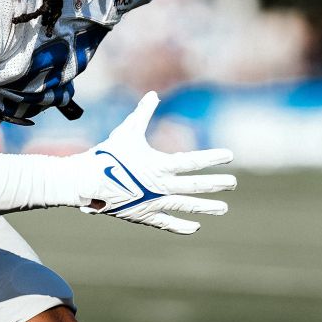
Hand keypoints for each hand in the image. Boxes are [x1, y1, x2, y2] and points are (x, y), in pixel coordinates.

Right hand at [77, 91, 235, 233]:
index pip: (192, 161)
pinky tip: (195, 227)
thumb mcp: (127, 131)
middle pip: (194, 185)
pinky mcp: (144, 214)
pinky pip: (167, 222)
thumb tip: (153, 93)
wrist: (87, 181)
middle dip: (216, 184)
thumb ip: (143, 113)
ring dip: (206, 207)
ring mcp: (154, 202)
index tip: (229, 156)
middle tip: (233, 183)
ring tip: (224, 208)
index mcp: (159, 164)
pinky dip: (181, 225)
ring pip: (186, 205)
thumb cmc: (108, 153)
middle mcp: (161, 185)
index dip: (212, 157)